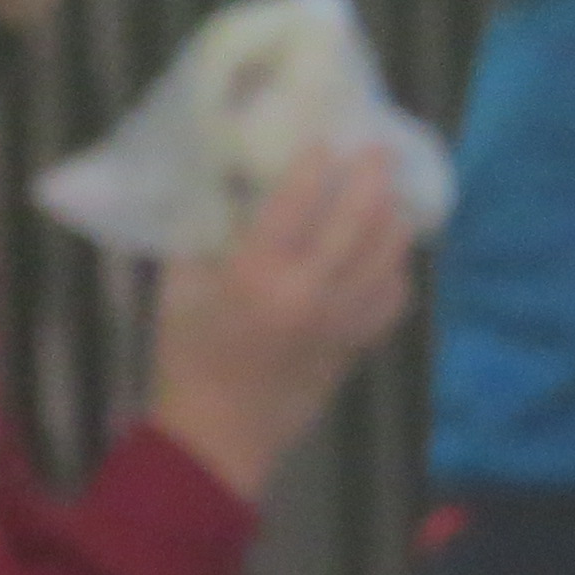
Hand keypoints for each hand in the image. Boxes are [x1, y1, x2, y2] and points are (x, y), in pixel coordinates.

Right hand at [148, 151, 416, 500]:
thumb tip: (225, 181)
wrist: (216, 436)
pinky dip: (397, 272)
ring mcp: (338, 323)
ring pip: (386, 258)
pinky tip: (389, 255)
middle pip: (357, 222)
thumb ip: (200, 232)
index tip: (326, 138)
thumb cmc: (186, 355)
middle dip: (373, 178)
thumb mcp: (177, 287)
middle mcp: (307, 294)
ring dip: (394, 219)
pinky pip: (392, 301)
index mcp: (255, 275)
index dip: (316, 163)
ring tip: (393, 195)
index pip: (297, 201)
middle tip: (380, 150)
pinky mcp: (354, 347)